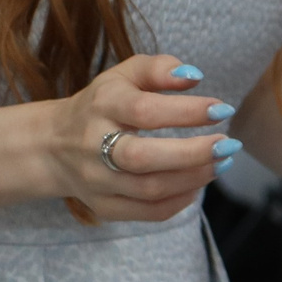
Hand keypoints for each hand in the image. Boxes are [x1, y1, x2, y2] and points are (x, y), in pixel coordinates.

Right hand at [54, 54, 235, 222]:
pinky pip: (146, 212)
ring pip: (148, 189)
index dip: (187, 112)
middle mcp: (93, 145)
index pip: (144, 111)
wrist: (51, 146)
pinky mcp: (102, 206)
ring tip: (223, 162)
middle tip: (229, 144)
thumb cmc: (102, 105)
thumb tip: (194, 76)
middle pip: (143, 158)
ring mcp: (96, 180)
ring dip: (194, 178)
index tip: (222, 110)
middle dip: (193, 154)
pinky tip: (198, 183)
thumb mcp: (123, 76)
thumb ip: (157, 69)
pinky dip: (179, 202)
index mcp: (102, 106)